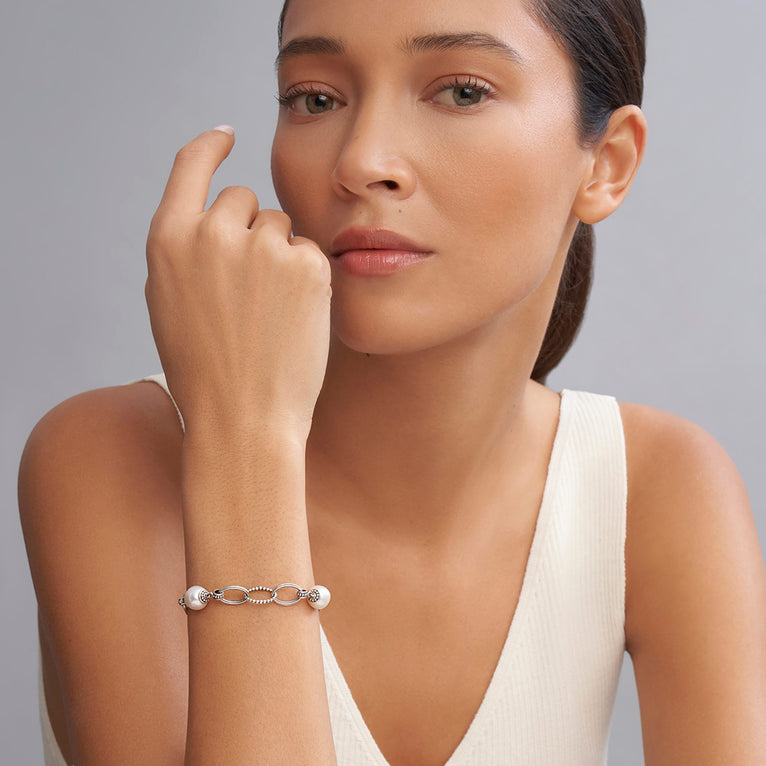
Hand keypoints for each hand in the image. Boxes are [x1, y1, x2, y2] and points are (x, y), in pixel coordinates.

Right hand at [145, 127, 331, 440]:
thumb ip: (187, 250)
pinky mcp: (307, 265)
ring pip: (281, 226)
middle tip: (249, 288)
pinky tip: (293, 317)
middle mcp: (213, 233)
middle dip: (250, 230)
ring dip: (280, 255)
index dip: (210, 146)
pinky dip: (307, 278)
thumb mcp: (170, 302)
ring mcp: (262, 247)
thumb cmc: (204, 370)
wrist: (243, 418)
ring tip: (268, 311)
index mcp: (169, 241)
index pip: (190, 166)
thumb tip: (215, 216)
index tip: (225, 135)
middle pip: (244, 199)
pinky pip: (311, 252)